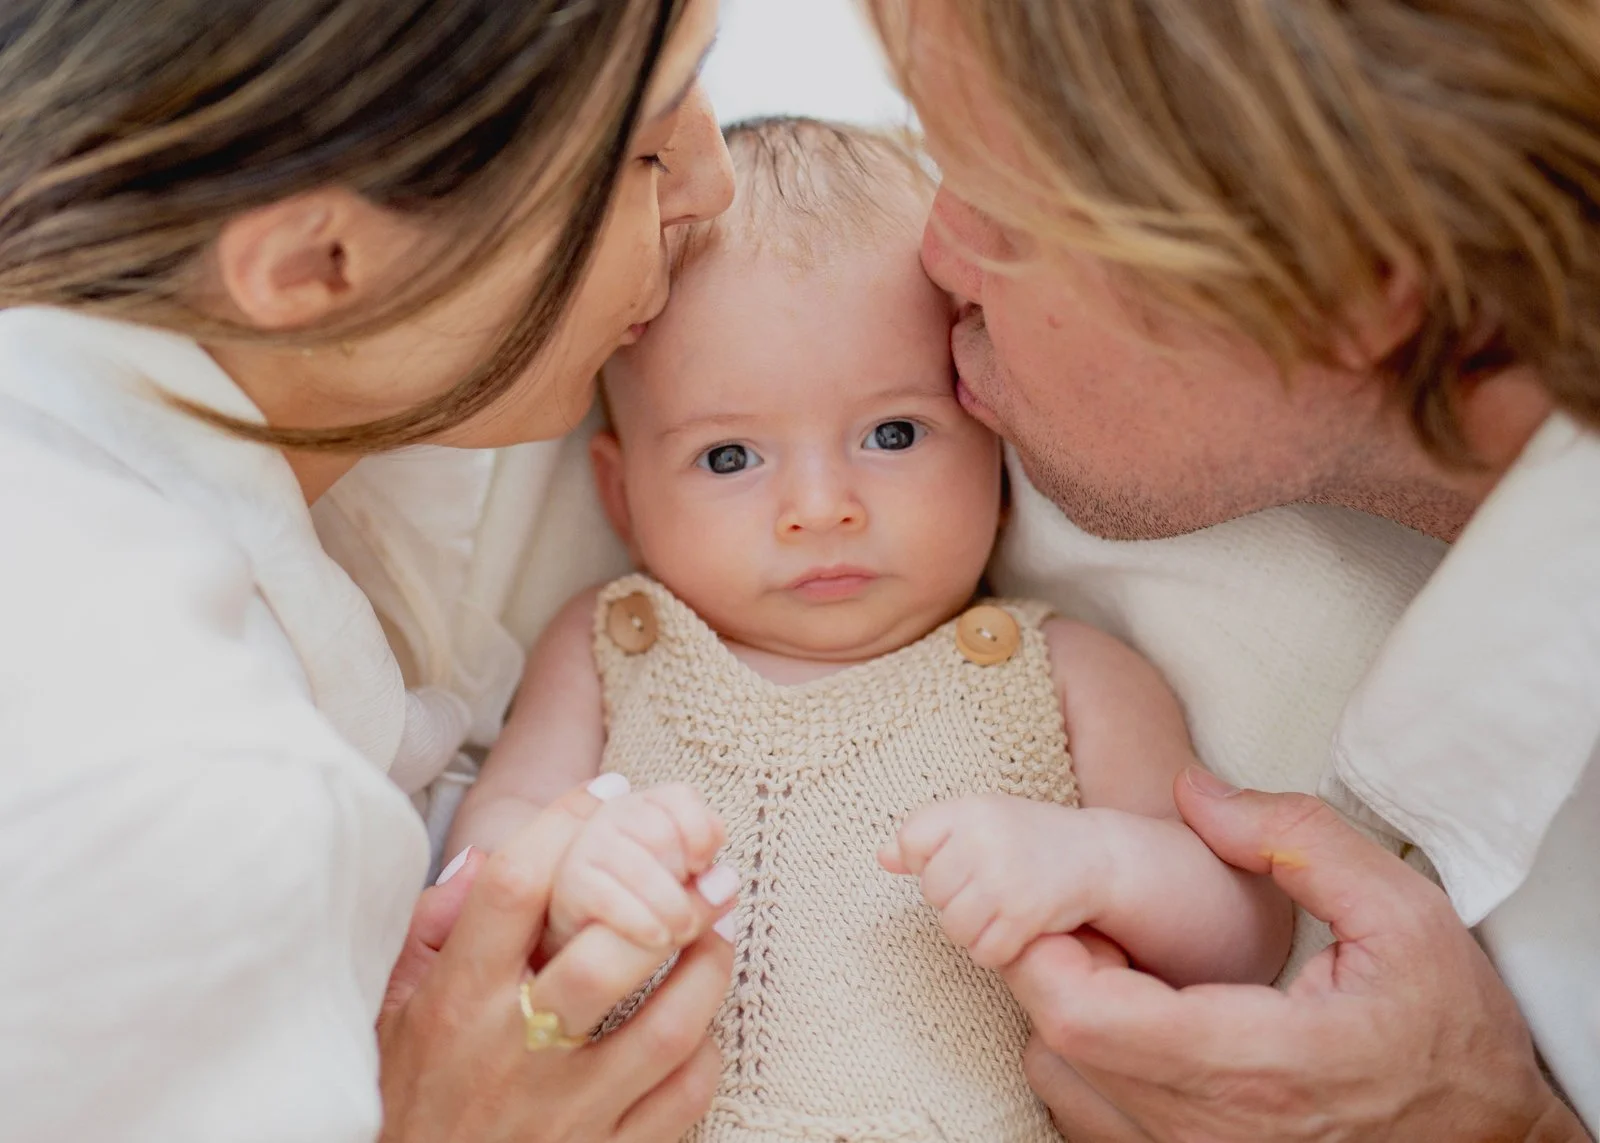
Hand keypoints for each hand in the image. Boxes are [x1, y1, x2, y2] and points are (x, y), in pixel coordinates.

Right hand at [376, 784, 734, 1142]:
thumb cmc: (406, 1106)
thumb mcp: (388, 1015)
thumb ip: (430, 933)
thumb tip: (482, 860)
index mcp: (457, 1004)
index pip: (515, 889)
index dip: (566, 826)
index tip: (607, 793)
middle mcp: (516, 1053)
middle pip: (609, 955)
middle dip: (669, 899)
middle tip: (702, 868)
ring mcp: (568, 1114)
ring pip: (669, 1025)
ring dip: (707, 968)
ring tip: (719, 931)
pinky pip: (683, 1096)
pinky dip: (705, 1050)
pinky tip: (701, 1020)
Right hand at [544, 782, 729, 957]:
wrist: (578, 934)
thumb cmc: (637, 904)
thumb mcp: (675, 880)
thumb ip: (700, 867)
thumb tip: (725, 880)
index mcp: (644, 805)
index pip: (681, 797)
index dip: (700, 831)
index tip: (702, 867)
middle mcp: (610, 815)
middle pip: (660, 831)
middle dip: (682, 873)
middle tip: (689, 906)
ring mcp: (584, 847)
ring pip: (640, 866)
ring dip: (670, 905)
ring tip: (681, 930)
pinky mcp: (568, 886)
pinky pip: (611, 899)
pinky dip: (641, 921)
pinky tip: (656, 937)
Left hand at [879, 793, 1111, 968]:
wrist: (1096, 855)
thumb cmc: (1026, 837)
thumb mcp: (978, 821)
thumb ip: (928, 837)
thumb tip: (882, 857)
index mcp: (968, 809)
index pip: (910, 841)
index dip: (926, 859)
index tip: (957, 860)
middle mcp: (983, 839)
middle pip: (931, 892)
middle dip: (955, 898)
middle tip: (988, 886)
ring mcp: (1003, 878)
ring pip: (953, 927)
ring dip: (975, 929)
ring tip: (999, 908)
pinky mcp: (1024, 914)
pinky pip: (984, 952)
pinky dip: (998, 949)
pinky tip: (1016, 928)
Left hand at [1004, 769, 1589, 1142]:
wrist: (1485, 1142)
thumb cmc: (1449, 1037)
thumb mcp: (1403, 914)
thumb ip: (1296, 838)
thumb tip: (1192, 793)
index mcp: (1255, 1061)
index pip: (1082, 1013)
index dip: (1043, 944)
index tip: (1063, 891)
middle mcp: (1209, 1129)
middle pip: (1058, 1039)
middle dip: (1049, 956)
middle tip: (1094, 905)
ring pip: (1062, 1077)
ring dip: (1066, 1005)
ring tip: (1123, 958)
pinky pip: (1087, 1112)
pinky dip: (1086, 1055)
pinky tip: (1137, 1011)